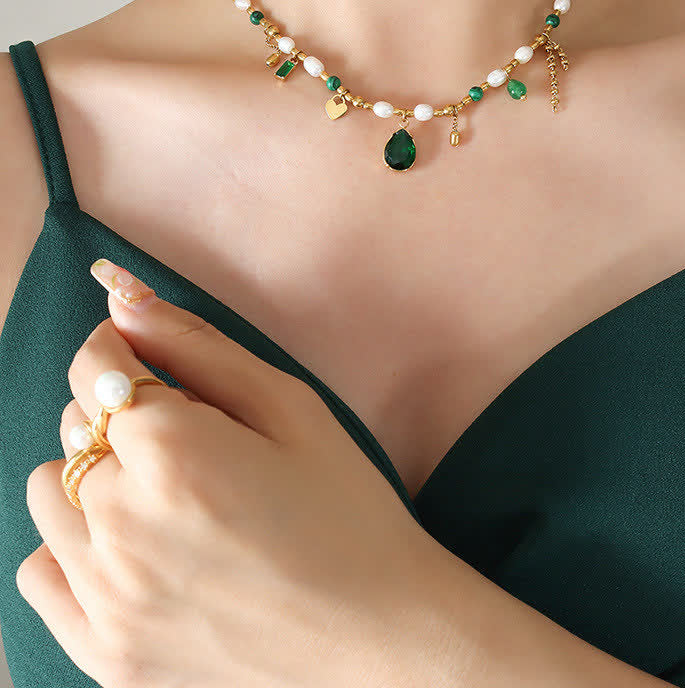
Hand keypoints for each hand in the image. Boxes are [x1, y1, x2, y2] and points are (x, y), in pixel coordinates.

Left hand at [18, 258, 462, 687]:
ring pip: (47, 496)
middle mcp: (121, 524)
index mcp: (173, 451)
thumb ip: (200, 347)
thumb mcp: (292, 411)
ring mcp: (106, 599)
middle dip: (121, 416)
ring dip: (95, 479)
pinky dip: (75, 548)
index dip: (121, 351)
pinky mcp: (105, 655)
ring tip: (165, 498)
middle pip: (73, 429)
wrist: (381, 637)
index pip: (95, 368)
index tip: (148, 360)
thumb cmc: (348, 513)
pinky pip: (41, 575)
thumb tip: (124, 296)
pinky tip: (135, 551)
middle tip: (189, 443)